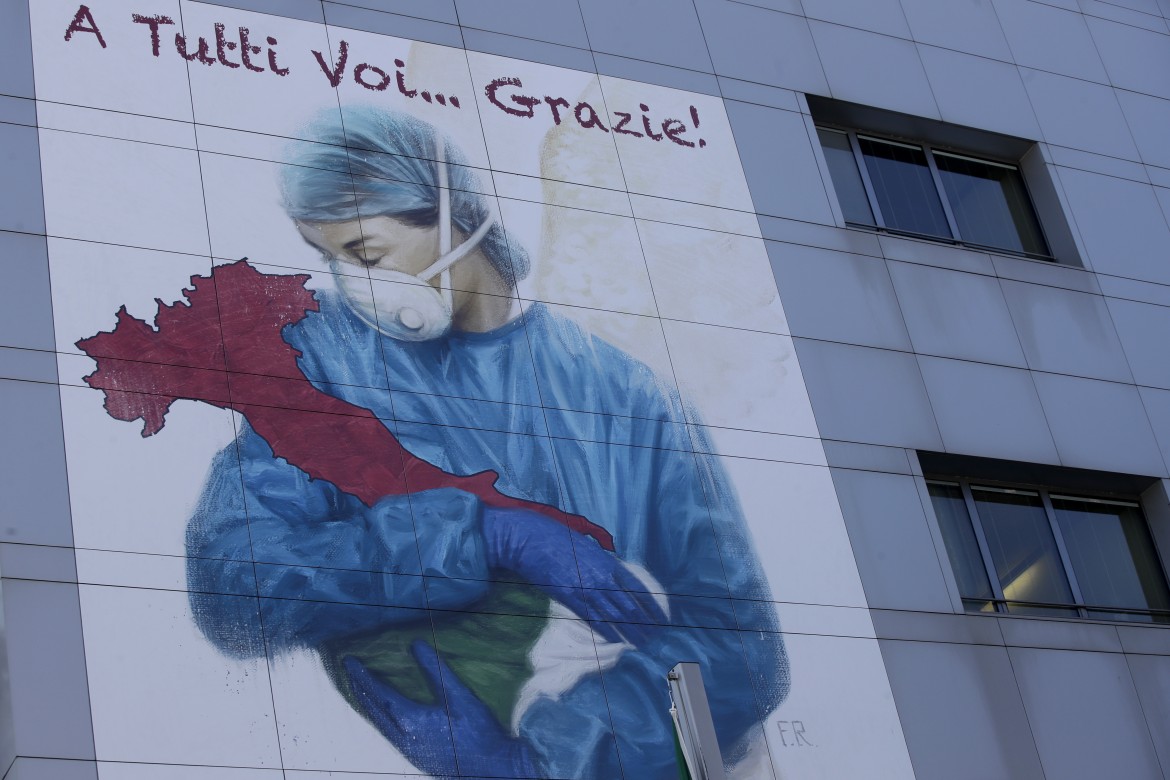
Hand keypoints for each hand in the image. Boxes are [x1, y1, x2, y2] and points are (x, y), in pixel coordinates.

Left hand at [344, 642, 539, 777]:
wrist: (493, 768)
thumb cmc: (478, 732)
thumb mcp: (459, 695)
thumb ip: (436, 670)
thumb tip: (415, 644)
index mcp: (411, 722)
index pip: (379, 695)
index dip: (363, 677)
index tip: (349, 661)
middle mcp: (404, 738)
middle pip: (374, 712)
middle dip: (360, 690)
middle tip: (349, 672)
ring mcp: (410, 751)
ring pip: (380, 725)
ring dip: (369, 706)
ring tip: (361, 691)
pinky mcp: (418, 757)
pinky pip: (389, 734)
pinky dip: (381, 719)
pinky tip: (387, 716)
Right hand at [482, 506, 667, 645]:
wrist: (533, 539)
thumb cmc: (560, 540)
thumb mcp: (589, 549)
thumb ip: (603, 565)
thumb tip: (614, 580)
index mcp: (610, 563)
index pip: (639, 589)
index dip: (652, 606)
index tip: (661, 618)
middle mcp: (602, 577)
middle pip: (630, 605)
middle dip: (645, 624)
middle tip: (655, 638)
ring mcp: (587, 588)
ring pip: (615, 615)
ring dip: (630, 631)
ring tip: (642, 643)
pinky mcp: (570, 597)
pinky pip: (593, 618)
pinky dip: (608, 631)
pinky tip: (617, 640)